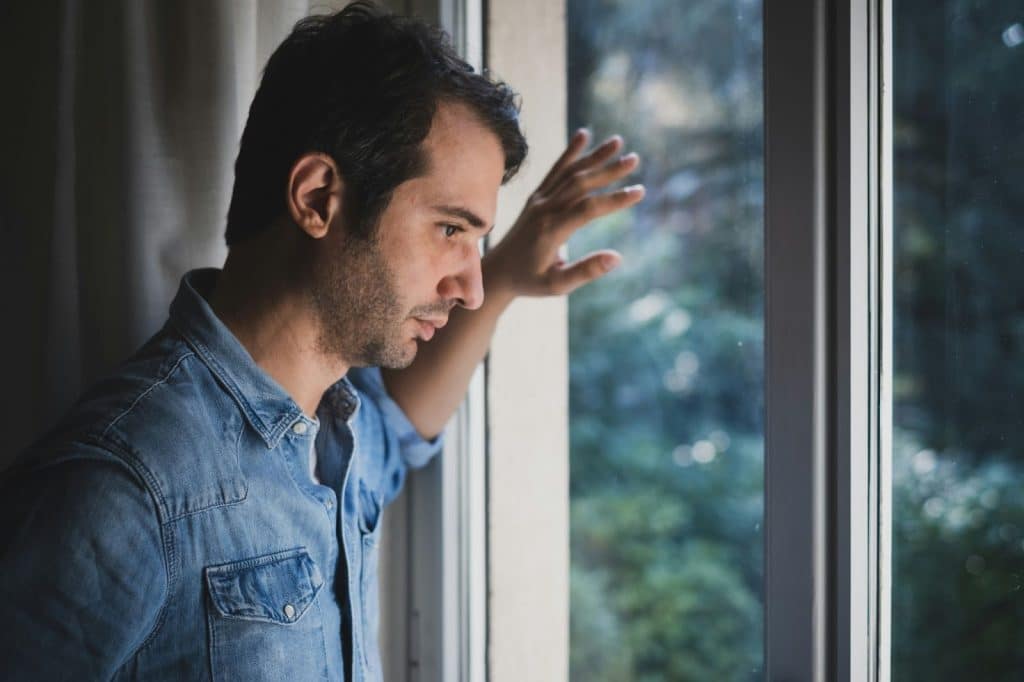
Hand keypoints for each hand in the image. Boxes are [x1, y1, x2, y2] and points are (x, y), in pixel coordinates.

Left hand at [482, 129, 644, 302]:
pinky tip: (583, 135)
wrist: (497, 271)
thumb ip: (585, 271)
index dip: (614, 200)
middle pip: (580, 184)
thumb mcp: (557, 286)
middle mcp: (544, 210)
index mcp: (551, 231)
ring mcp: (538, 200)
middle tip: (635, 159)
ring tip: (618, 142)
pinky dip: (570, 153)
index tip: (639, 191)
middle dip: (608, 171)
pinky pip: (555, 171)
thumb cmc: (530, 281)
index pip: (587, 209)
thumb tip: (617, 257)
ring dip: (594, 156)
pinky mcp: (536, 197)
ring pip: (569, 173)